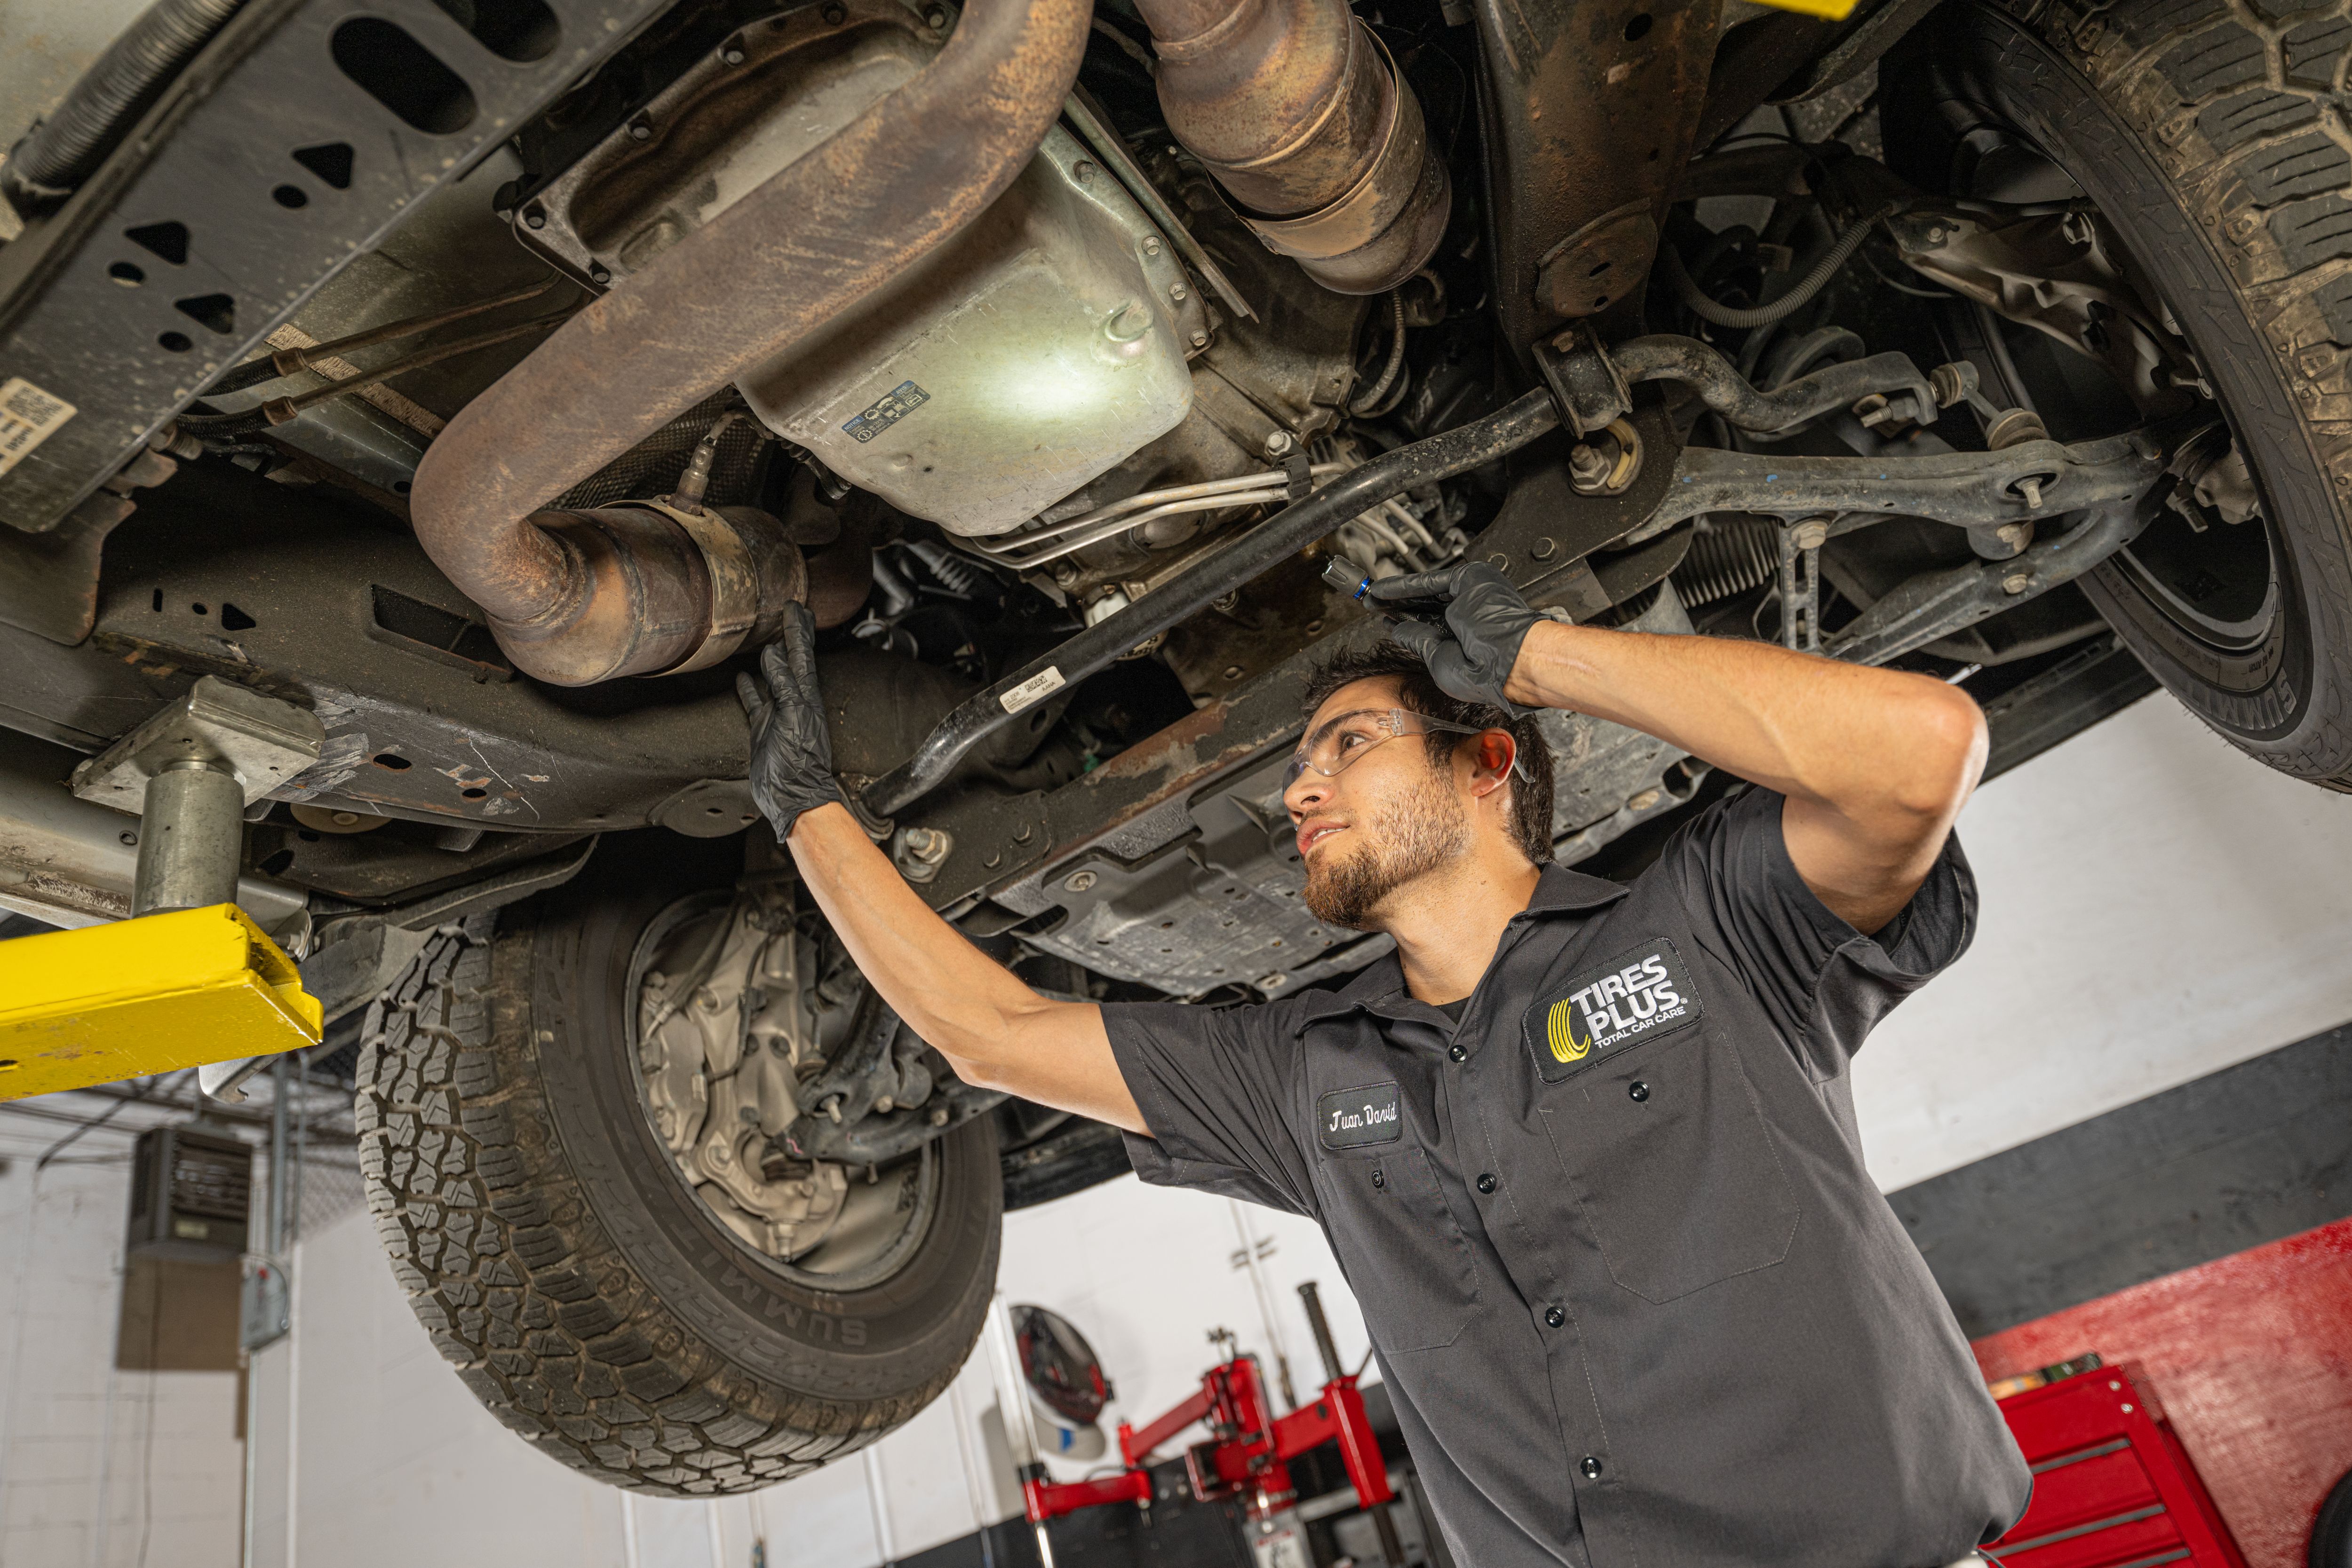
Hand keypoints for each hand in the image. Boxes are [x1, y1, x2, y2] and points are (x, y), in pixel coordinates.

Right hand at [736, 603, 848, 838]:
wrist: (793, 796)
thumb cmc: (800, 763)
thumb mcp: (794, 717)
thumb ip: (785, 685)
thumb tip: (774, 654)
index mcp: (806, 695)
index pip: (803, 654)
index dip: (799, 630)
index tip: (795, 607)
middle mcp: (795, 700)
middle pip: (792, 659)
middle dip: (791, 635)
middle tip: (790, 612)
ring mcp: (779, 713)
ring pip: (773, 677)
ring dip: (770, 658)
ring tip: (766, 638)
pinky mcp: (764, 729)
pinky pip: (755, 701)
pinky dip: (749, 688)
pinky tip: (743, 677)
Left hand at [1367, 562, 1541, 714]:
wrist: (1512, 660)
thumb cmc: (1489, 673)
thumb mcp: (1441, 660)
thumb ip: (1420, 642)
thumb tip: (1397, 629)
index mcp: (1469, 637)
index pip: (1431, 626)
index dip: (1407, 622)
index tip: (1386, 620)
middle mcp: (1471, 613)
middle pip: (1427, 606)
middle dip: (1399, 606)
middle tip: (1374, 605)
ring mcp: (1471, 594)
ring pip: (1425, 592)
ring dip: (1396, 595)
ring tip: (1371, 596)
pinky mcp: (1470, 579)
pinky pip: (1428, 581)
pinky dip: (1403, 586)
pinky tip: (1382, 590)